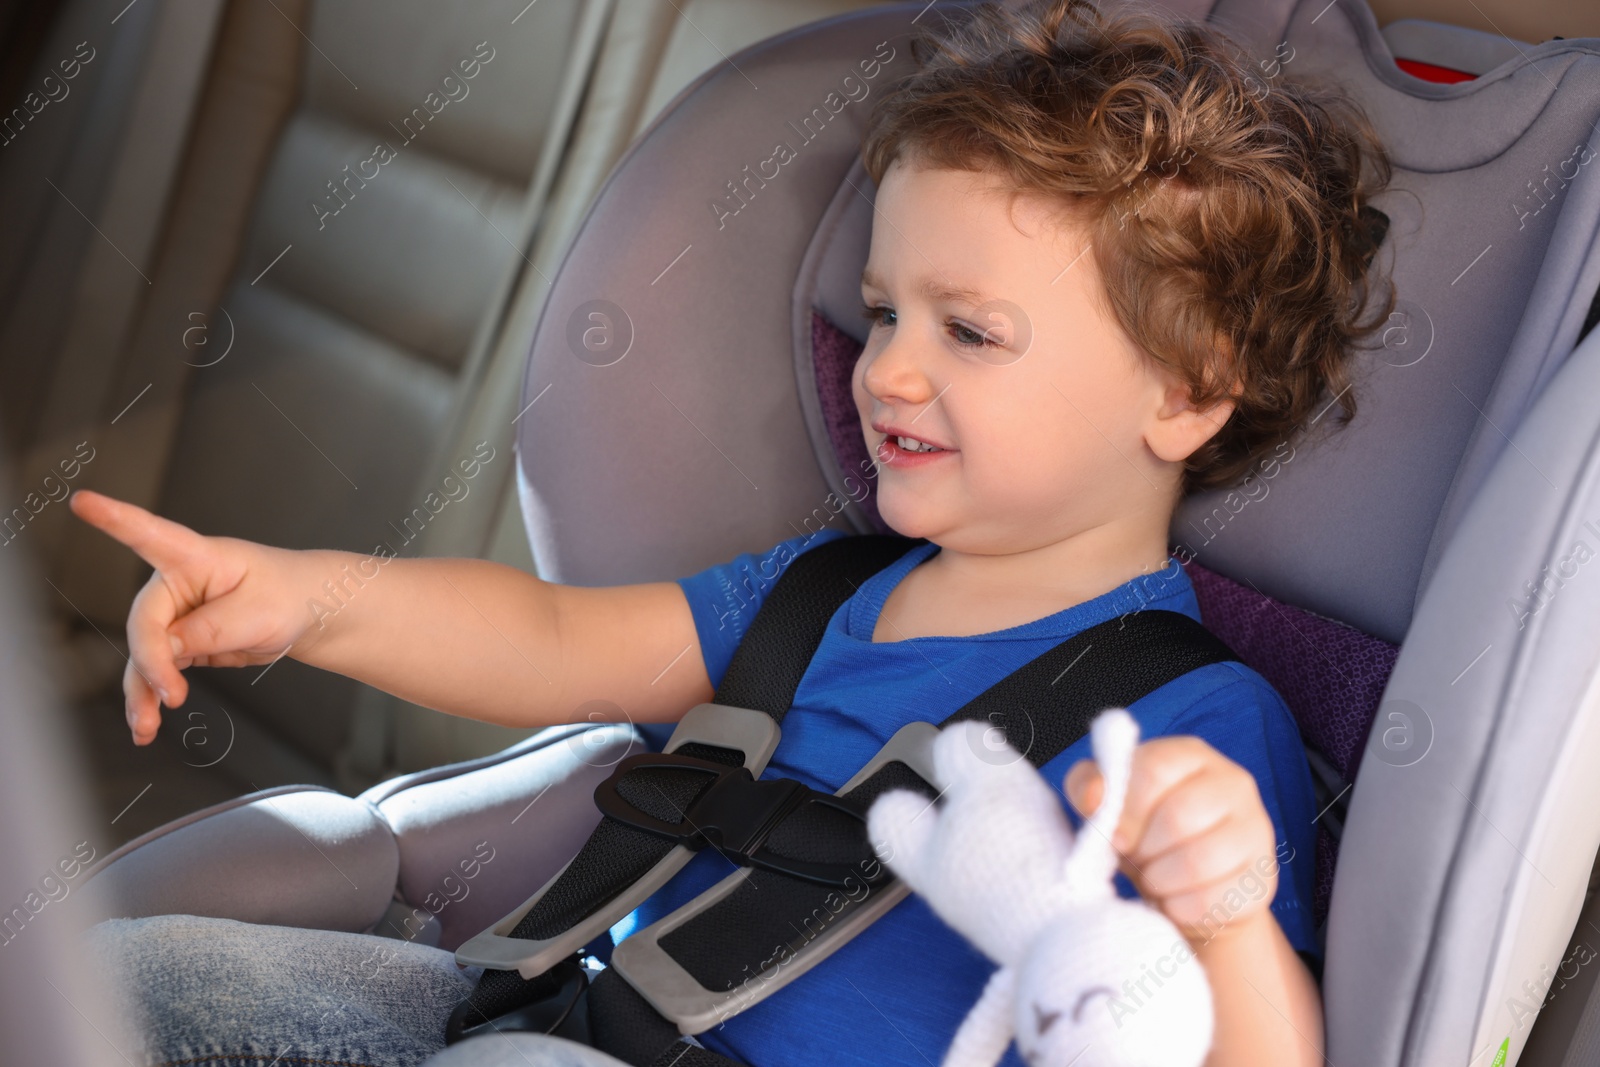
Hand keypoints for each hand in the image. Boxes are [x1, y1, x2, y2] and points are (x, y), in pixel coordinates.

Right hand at [68, 489, 321, 745]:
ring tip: (146, 725)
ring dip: (143, 690)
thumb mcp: (259, 614)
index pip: (150, 534)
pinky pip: (155, 671)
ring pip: (144, 654)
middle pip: (145, 623)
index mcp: (196, 557)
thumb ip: (212, 630)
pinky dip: (151, 697)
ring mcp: (174, 615)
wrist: (305, 614)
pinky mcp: (179, 641)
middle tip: (173, 693)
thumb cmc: (288, 596)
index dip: (115, 518)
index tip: (83, 501)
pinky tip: (146, 722)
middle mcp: (176, 583)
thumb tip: (169, 647)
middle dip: (153, 661)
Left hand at [1064, 735, 1279, 943]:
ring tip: (1154, 880)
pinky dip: (1182, 908)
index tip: (1115, 837)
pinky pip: (1216, 899)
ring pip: (1200, 860)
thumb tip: (1092, 796)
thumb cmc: (1142, 836)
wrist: (1185, 889)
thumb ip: (1088, 788)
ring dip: (1161, 880)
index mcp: (1190, 755)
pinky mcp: (1263, 876)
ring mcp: (1256, 828)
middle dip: (1145, 849)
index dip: (1125, 810)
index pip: (1153, 770)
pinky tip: (1174, 901)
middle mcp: (1232, 782)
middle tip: (1137, 861)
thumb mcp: (1108, 806)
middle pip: (1178, 816)